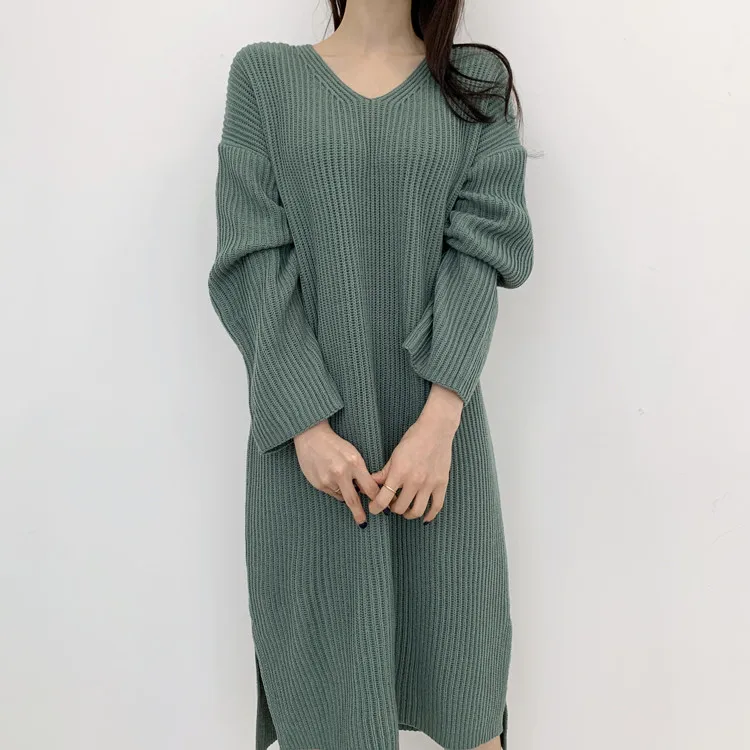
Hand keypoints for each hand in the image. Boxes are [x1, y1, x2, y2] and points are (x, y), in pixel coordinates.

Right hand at [293, 419, 380, 526]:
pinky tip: (329, 475)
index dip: (377, 499)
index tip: (382, 508)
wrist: (311, 437)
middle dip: (359, 513)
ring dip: (344, 492)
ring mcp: (328, 480)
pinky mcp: (318, 484)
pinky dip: (334, 488)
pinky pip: (330, 493)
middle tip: (363, 523)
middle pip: (354, 500)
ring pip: (341, 496)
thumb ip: (360, 472)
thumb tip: (366, 492)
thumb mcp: (353, 454)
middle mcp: (341, 473)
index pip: (370, 487)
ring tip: (339, 476)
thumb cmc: (335, 445)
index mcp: (354, 463)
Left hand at [370, 384, 462, 522]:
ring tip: (404, 510)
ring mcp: (429, 484)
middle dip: (391, 509)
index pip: (383, 498)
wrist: (436, 430)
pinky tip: (423, 518)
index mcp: (399, 472)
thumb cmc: (413, 439)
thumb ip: (383, 473)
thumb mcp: (394, 455)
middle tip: (390, 503)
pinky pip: (436, 507)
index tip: (374, 508)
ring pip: (416, 511)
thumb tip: (369, 485)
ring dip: (407, 514)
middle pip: (399, 508)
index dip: (375, 507)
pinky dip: (429, 516)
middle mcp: (414, 481)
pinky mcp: (442, 484)